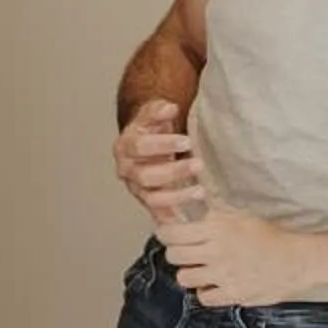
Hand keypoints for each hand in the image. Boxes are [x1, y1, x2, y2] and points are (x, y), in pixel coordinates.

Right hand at [114, 101, 203, 227]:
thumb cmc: (154, 128)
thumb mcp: (154, 114)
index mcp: (127, 146)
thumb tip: (168, 107)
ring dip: (176, 196)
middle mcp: (128, 169)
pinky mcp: (149, 200)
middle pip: (146, 175)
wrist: (150, 140)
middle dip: (173, 171)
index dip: (163, 144)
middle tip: (198, 164)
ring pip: (152, 197)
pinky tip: (184, 220)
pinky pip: (157, 212)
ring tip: (200, 191)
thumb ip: (158, 110)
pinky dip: (169, 217)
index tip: (187, 141)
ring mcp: (137, 187)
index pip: (140, 146)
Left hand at [156, 206, 321, 307]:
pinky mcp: (231, 294)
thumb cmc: (272, 236)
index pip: (171, 233)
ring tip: (205, 270)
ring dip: (192, 274)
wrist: (300, 260)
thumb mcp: (242, 217)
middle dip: (178, 254)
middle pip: (173, 256)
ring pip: (184, 278)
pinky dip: (208, 292)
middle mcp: (216, 251)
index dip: (165, 234)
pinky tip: (218, 285)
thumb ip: (215, 216)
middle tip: (188, 253)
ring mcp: (222, 274)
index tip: (168, 235)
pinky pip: (203, 297)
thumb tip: (191, 206)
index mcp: (218, 228)